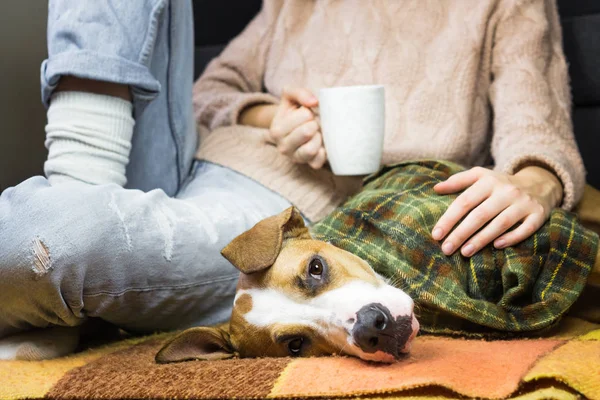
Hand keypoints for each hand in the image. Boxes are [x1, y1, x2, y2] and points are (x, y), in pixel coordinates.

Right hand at [265, 87, 326, 168]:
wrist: (297, 128)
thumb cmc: (295, 111)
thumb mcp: (291, 97)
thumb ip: (299, 93)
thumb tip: (314, 102)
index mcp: (276, 130)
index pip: (304, 115)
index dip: (309, 112)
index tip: (306, 114)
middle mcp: (282, 147)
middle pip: (308, 131)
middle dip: (315, 123)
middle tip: (313, 123)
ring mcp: (296, 158)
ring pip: (311, 149)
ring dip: (319, 137)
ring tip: (317, 133)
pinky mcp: (310, 165)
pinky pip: (319, 161)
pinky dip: (324, 152)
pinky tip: (322, 144)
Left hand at [431, 166, 562, 256]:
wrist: (539, 183)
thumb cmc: (500, 184)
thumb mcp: (480, 176)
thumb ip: (458, 181)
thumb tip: (435, 188)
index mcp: (488, 181)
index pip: (464, 201)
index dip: (449, 219)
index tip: (436, 234)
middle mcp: (507, 191)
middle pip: (480, 215)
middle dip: (461, 233)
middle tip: (446, 249)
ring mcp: (524, 203)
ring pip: (501, 223)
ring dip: (482, 239)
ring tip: (464, 252)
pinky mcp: (538, 214)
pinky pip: (525, 229)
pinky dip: (511, 238)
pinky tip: (496, 246)